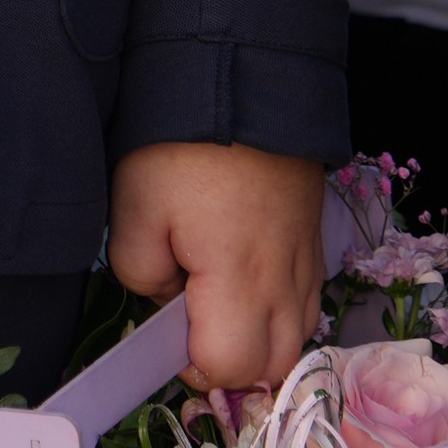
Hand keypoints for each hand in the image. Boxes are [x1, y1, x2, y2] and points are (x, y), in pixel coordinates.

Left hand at [109, 141, 323, 392]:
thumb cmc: (180, 147)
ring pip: (296, 336)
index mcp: (240, 284)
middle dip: (230, 359)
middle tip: (193, 314)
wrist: (242, 80)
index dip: (192, 363)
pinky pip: (306, 299)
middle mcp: (285, 283)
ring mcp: (307, 261)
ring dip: (258, 335)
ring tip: (218, 292)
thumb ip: (140, 273)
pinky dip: (279, 306)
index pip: (229, 368)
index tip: (168, 325)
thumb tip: (165, 299)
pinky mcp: (314, 238)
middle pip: (272, 366)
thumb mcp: (133, 206)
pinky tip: (245, 270)